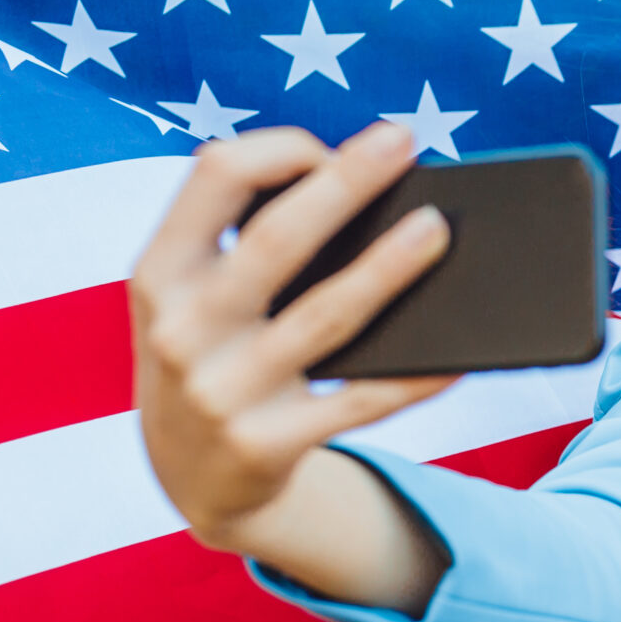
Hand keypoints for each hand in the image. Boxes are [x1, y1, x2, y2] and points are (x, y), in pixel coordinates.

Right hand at [132, 123, 457, 605]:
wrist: (193, 479)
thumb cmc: (215, 357)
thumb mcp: (195, 300)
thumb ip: (243, 247)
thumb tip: (369, 195)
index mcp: (160, 271)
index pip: (215, 175)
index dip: (281, 150)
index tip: (334, 148)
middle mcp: (182, 328)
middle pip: (277, 239)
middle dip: (345, 183)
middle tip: (404, 142)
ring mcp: (222, 391)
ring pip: (327, 317)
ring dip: (388, 268)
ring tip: (438, 229)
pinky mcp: (269, 445)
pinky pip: (362, 401)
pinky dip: (417, 376)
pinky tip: (460, 353)